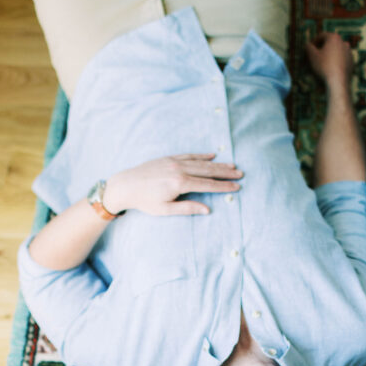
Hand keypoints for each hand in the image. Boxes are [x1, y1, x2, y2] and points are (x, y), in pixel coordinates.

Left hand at [103, 154, 241, 216]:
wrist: (126, 185)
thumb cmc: (144, 201)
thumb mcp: (165, 210)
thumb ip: (187, 208)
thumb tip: (207, 210)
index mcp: (179, 184)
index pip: (207, 185)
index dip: (223, 186)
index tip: (237, 187)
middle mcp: (179, 169)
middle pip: (207, 171)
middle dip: (225, 173)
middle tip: (240, 174)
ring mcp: (174, 162)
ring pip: (200, 162)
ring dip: (217, 164)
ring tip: (232, 166)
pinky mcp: (168, 158)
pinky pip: (189, 155)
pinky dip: (201, 155)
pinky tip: (212, 155)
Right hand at [306, 32, 353, 88]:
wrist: (338, 81)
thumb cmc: (324, 66)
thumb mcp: (312, 56)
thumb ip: (308, 47)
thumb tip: (307, 44)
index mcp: (334, 38)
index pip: (321, 36)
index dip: (314, 41)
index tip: (309, 48)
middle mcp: (343, 42)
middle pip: (330, 43)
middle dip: (322, 48)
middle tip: (316, 55)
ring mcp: (349, 52)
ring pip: (337, 51)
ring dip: (330, 54)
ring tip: (323, 62)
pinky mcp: (351, 62)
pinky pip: (342, 59)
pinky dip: (336, 61)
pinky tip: (331, 68)